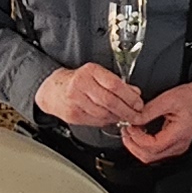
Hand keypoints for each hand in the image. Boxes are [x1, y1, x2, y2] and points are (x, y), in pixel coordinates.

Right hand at [34, 64, 148, 129]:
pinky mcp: (73, 115)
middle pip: (109, 101)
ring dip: (118, 117)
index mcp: (89, 71)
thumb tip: (135, 92)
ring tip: (126, 117)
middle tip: (137, 115)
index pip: (114, 84)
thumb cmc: (78, 80)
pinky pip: (95, 121)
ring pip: (103, 113)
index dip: (129, 96)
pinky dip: (107, 121)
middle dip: (127, 110)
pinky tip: (112, 118)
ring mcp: (75, 101)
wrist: (53, 90)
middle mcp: (80, 85)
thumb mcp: (96, 74)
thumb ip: (116, 83)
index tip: (138, 103)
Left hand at [119, 78, 191, 162]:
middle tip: (126, 130)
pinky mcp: (175, 145)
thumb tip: (134, 118)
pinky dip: (144, 146)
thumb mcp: (169, 98)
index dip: (137, 138)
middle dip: (133, 145)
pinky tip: (140, 135)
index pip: (152, 146)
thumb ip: (149, 110)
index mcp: (178, 134)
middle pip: (149, 157)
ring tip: (131, 132)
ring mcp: (177, 147)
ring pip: (151, 157)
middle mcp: (178, 145)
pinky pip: (156, 152)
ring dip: (137, 146)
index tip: (130, 127)